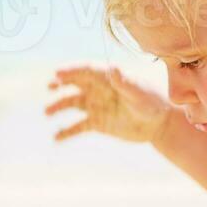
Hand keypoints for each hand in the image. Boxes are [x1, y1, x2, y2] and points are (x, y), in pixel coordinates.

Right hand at [44, 65, 173, 143]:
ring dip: (59, 106)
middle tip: (50, 86)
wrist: (158, 124)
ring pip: (72, 103)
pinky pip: (78, 126)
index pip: (86, 70)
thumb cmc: (152, 103)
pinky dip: (67, 131)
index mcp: (108, 77)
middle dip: (61, 83)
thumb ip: (125, 82)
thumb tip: (114, 69)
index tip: (57, 73)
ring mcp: (96, 105)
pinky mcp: (97, 122)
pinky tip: (56, 138)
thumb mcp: (139, 93)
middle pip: (75, 83)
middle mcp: (99, 89)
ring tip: (47, 112)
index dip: (71, 70)